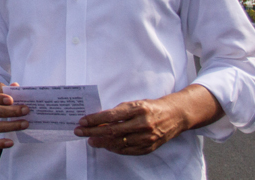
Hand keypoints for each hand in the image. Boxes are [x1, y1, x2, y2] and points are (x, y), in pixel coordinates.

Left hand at [74, 86, 222, 155]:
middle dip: (93, 132)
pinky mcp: (150, 147)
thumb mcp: (134, 104)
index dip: (94, 120)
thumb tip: (98, 120)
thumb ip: (117, 112)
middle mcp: (143, 123)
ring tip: (90, 140)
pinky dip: (115, 148)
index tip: (82, 121)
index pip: (111, 115)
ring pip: (119, 143)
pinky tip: (106, 145)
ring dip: (102, 142)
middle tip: (80, 132)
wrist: (175, 115)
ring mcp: (147, 137)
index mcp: (138, 109)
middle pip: (112, 130)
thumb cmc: (150, 107)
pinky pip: (128, 150)